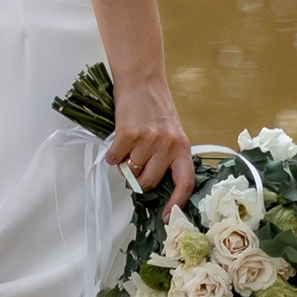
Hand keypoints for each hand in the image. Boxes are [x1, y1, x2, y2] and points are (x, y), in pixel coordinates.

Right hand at [104, 74, 194, 204]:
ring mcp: (149, 139)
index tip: (168, 217)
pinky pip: (115, 158)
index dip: (177, 203)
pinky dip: (112, 154)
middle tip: (133, 165)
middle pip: (149, 181)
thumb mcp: (170, 132)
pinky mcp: (129, 134)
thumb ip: (166, 156)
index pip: (185, 182)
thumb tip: (150, 183)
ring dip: (124, 163)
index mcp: (182, 146)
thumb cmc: (154, 106)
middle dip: (138, 179)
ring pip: (130, 170)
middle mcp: (168, 145)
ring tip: (128, 145)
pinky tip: (117, 141)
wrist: (141, 79)